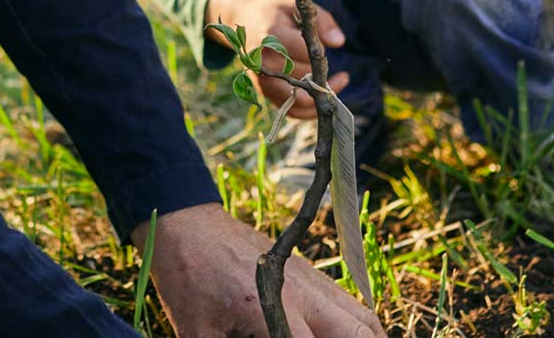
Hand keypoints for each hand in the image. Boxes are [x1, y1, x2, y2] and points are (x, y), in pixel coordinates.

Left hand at [134, 204, 383, 336]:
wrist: (189, 226)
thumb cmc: (188, 280)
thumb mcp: (198, 331)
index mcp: (271, 309)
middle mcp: (302, 293)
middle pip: (358, 333)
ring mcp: (312, 279)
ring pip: (364, 318)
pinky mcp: (312, 272)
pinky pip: (352, 302)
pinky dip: (360, 325)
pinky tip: (346, 337)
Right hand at [206, 0, 349, 119]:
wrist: (242, 20)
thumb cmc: (275, 12)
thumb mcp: (297, 6)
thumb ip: (321, 21)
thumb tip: (339, 43)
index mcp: (271, 37)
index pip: (305, 53)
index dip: (320, 52)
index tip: (324, 45)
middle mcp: (263, 62)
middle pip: (304, 76)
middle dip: (321, 70)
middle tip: (329, 63)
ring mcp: (262, 80)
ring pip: (300, 98)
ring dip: (321, 92)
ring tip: (339, 81)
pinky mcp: (264, 92)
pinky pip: (291, 110)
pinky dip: (312, 108)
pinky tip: (325, 95)